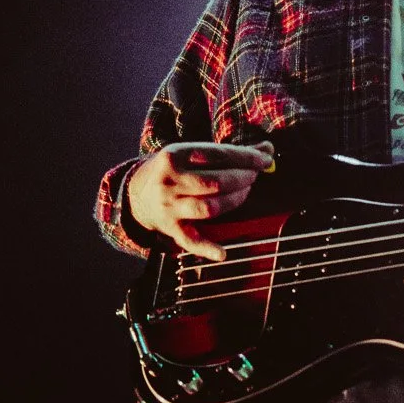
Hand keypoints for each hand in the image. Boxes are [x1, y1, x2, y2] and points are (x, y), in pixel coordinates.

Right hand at [126, 141, 272, 260]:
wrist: (136, 193)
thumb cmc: (172, 169)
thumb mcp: (190, 153)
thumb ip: (227, 153)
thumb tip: (267, 150)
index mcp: (174, 155)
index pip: (217, 155)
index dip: (245, 158)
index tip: (265, 159)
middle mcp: (169, 181)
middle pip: (214, 182)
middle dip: (242, 178)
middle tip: (254, 176)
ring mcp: (169, 207)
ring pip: (208, 208)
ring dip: (234, 201)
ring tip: (245, 192)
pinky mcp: (170, 228)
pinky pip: (191, 241)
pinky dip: (208, 248)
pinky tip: (223, 252)